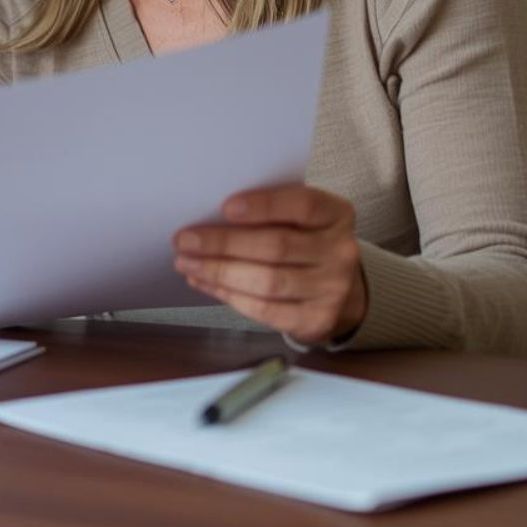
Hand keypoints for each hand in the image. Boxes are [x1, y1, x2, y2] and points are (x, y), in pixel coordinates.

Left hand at [172, 186, 365, 346]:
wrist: (341, 289)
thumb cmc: (305, 241)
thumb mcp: (299, 218)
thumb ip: (267, 211)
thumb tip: (208, 214)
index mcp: (335, 215)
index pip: (302, 205)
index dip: (264, 206)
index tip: (225, 207)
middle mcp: (340, 252)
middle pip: (277, 246)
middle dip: (223, 243)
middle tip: (185, 240)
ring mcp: (331, 290)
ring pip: (267, 281)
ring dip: (218, 272)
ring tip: (186, 263)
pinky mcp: (315, 320)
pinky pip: (265, 309)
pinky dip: (228, 295)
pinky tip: (203, 283)